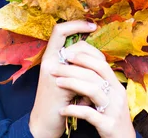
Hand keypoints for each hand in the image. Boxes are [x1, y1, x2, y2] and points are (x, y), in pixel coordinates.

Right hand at [28, 20, 97, 137]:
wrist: (45, 122)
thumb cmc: (59, 100)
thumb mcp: (66, 76)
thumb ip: (74, 63)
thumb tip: (94, 53)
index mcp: (50, 56)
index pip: (60, 30)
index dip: (76, 24)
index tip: (93, 25)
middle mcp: (49, 60)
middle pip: (79, 44)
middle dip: (96, 53)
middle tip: (102, 66)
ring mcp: (53, 72)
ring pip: (83, 59)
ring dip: (95, 69)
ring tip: (97, 81)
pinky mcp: (60, 84)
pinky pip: (83, 76)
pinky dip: (91, 85)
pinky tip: (90, 97)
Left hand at [54, 41, 135, 137]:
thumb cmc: (112, 117)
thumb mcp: (109, 98)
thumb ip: (99, 84)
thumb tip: (80, 68)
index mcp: (117, 86)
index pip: (102, 64)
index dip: (84, 57)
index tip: (67, 54)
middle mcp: (118, 95)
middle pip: (95, 75)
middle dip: (73, 69)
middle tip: (55, 67)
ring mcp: (114, 110)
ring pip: (93, 90)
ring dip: (72, 84)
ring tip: (57, 83)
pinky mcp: (108, 125)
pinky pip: (89, 114)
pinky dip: (74, 110)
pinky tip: (62, 110)